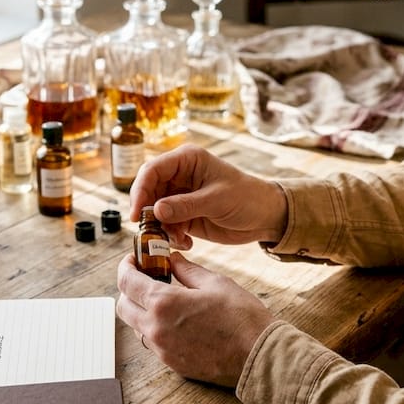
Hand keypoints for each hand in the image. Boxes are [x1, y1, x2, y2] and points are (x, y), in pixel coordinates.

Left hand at [115, 252, 275, 386]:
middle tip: (145, 279)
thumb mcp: (215, 282)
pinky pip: (153, 343)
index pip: (127, 282)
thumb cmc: (241, 317)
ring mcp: (162, 349)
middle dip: (128, 290)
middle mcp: (156, 328)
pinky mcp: (172, 364)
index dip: (125, 267)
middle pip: (123, 306)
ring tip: (164, 300)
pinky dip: (156, 328)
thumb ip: (186, 270)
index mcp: (164, 303)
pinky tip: (177, 320)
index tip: (132, 260)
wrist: (258, 356)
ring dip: (142, 310)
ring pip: (136, 326)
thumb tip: (171, 259)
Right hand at [128, 144, 287, 248]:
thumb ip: (185, 205)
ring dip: (160, 228)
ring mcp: (180, 196)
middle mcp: (179, 175)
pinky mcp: (184, 214)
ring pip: (154, 211)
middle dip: (147, 213)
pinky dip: (171, 236)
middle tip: (151, 232)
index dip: (140, 190)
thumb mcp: (216, 200)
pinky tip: (187, 242)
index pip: (152, 170)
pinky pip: (166, 225)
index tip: (137, 214)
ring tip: (177, 239)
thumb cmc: (247, 198)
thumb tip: (154, 210)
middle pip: (148, 191)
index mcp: (187, 160)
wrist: (266, 217)